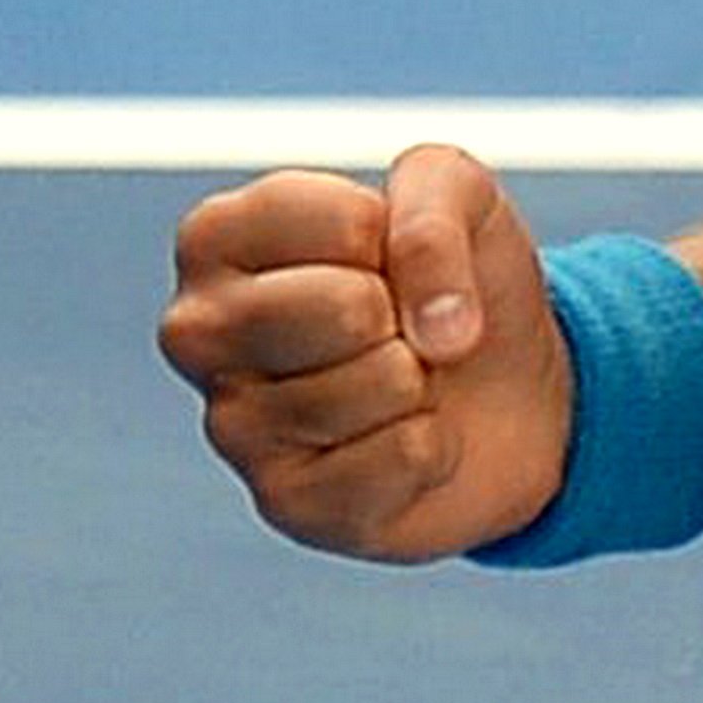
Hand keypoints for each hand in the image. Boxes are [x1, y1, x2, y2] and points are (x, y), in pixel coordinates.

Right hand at [158, 145, 569, 563]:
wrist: (504, 395)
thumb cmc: (452, 282)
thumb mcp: (461, 199)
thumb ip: (436, 210)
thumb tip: (437, 329)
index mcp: (215, 238)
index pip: (336, 221)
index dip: (396, 235)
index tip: (382, 255)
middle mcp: (198, 332)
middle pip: (345, 307)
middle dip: (406, 313)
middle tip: (395, 327)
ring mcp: (231, 426)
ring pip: (384, 382)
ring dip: (422, 381)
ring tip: (400, 384)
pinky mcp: (286, 503)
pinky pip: (405, 454)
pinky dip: (436, 445)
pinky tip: (404, 440)